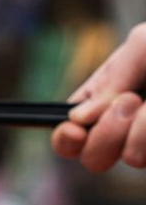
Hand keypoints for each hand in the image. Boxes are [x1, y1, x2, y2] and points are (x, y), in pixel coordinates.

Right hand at [52, 24, 145, 169]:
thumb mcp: (143, 46)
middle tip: (133, 102)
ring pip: (133, 158)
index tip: (77, 129)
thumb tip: (79, 118)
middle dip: (108, 133)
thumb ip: (110, 81)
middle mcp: (126, 128)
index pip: (70, 136)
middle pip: (94, 158)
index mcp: (106, 102)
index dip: (66, 139)